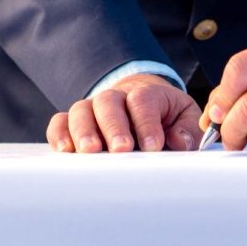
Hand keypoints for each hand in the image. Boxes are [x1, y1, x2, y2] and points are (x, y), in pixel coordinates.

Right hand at [49, 73, 200, 152]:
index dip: (146, 123)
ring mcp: (91, 109)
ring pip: (81, 111)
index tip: (153, 146)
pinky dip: (59, 134)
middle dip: (113, 126)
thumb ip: (187, 129)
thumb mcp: (184, 117)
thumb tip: (179, 142)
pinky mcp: (73, 122)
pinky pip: (59, 122)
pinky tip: (65, 150)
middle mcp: (115, 98)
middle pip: (108, 102)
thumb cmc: (164, 116)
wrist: (141, 102)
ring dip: (83, 131)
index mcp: (145, 94)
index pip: (142, 101)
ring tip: (90, 151)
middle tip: (121, 149)